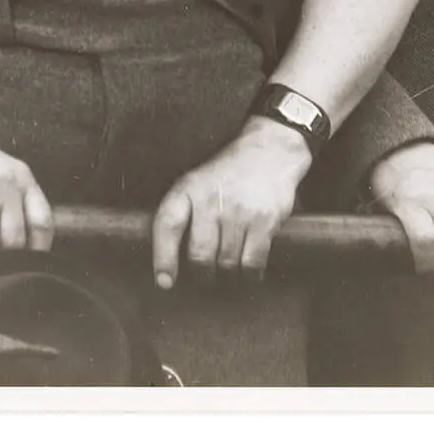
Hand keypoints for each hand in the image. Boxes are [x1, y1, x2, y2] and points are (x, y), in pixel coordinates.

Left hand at [151, 117, 311, 288]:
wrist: (269, 151)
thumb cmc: (227, 174)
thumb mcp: (198, 181)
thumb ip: (184, 213)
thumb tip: (169, 263)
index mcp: (190, 188)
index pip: (168, 224)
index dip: (163, 257)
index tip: (165, 281)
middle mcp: (212, 199)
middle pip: (200, 255)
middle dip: (202, 274)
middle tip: (205, 277)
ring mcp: (239, 211)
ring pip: (227, 263)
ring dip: (227, 274)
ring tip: (229, 268)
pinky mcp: (264, 221)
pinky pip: (252, 263)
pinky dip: (250, 274)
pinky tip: (249, 271)